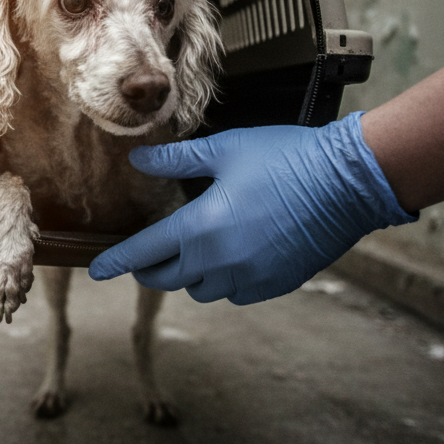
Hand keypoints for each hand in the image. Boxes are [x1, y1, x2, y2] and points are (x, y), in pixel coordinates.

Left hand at [88, 112, 416, 304]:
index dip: (116, 262)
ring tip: (193, 250)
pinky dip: (224, 281)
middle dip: (150, 269)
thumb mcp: (225, 150)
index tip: (96, 270)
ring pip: (201, 290)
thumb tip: (139, 159)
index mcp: (201, 228)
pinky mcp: (274, 284)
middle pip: (168, 278)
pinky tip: (230, 257)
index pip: (143, 253)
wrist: (346, 183)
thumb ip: (176, 161)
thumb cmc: (285, 159)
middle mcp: (220, 261)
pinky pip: (235, 293)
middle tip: (145, 256)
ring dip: (190, 275)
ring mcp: (249, 277)